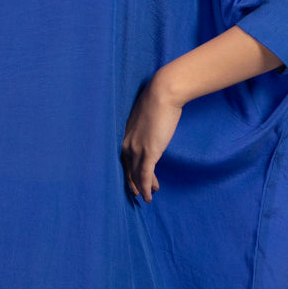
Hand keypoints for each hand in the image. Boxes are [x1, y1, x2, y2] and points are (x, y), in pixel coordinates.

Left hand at [121, 72, 182, 201]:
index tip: (135, 178)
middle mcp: (126, 143)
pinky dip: (147, 187)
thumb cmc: (158, 99)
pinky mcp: (149, 152)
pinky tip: (149, 195)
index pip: (124, 158)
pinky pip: (145, 175)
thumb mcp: (147, 115)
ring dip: (144, 187)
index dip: (129, 170)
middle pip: (128, 169)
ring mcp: (136, 148)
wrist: (163, 93)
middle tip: (139, 192)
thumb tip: (151, 131)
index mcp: (124, 134)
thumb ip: (145, 126)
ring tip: (149, 196)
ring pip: (137, 174)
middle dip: (134, 182)